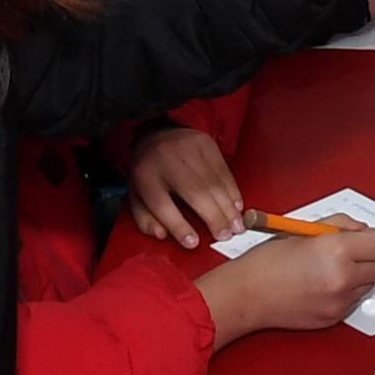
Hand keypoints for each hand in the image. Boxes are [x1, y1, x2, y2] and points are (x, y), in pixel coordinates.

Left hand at [124, 124, 244, 248]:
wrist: (157, 132)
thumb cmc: (149, 172)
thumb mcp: (137, 196)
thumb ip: (145, 219)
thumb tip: (161, 235)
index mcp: (145, 177)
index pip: (161, 204)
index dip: (178, 225)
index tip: (193, 243)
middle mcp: (167, 161)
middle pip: (194, 192)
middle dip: (213, 217)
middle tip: (225, 237)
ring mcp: (188, 150)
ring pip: (213, 182)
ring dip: (227, 207)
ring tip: (237, 227)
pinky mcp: (206, 144)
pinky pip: (223, 170)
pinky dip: (232, 190)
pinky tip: (237, 207)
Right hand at [195, 228, 374, 348]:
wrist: (248, 295)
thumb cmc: (269, 260)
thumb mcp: (306, 230)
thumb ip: (340, 225)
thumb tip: (363, 231)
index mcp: (338, 250)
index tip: (368, 238)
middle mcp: (344, 278)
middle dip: (370, 257)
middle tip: (349, 252)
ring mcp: (340, 302)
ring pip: (369, 285)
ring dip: (358, 276)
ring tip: (330, 269)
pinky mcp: (335, 318)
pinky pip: (353, 300)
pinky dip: (345, 292)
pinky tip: (322, 285)